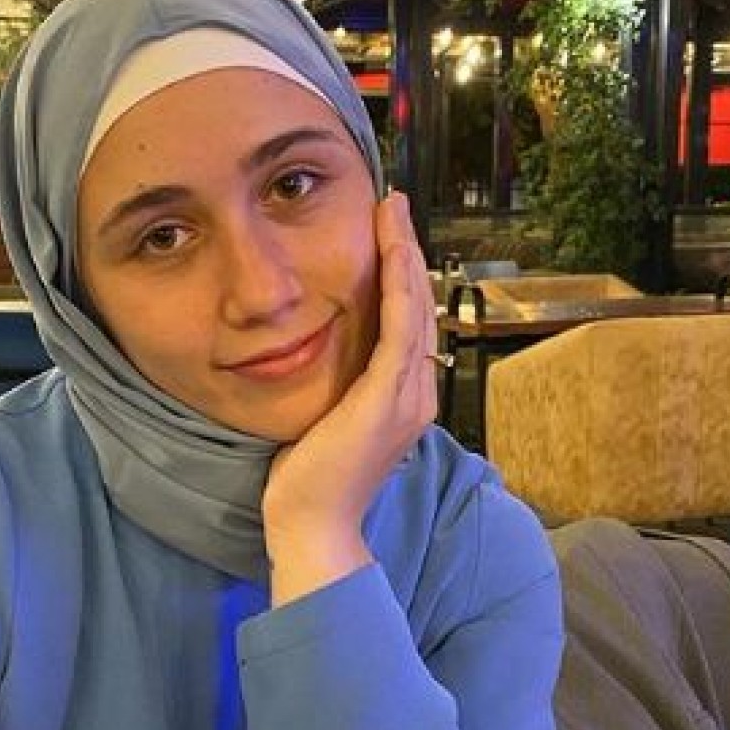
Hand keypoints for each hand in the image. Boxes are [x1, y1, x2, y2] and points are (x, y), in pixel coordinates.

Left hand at [262, 191, 438, 605]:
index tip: (385, 233)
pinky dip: (401, 283)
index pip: (409, 324)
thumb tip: (323, 359)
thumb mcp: (327, 420)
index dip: (400, 275)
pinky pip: (402, 327)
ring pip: (415, 307)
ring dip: (405, 253)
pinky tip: (393, 247)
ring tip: (393, 209)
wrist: (311, 525)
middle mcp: (417, 393)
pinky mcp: (388, 397)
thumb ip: (338, 389)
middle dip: (406, 251)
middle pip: (419, 307)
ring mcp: (407, 395)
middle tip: (392, 204)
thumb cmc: (309, 480)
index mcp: (404, 399)